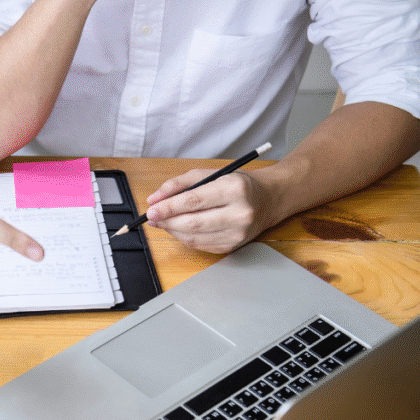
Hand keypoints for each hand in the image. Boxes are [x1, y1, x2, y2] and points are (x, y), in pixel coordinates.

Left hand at [144, 169, 273, 253]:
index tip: (151, 210)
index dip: (169, 207)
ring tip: (162, 222)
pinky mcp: (233, 246)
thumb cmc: (238, 184)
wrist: (268, 199)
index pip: (194, 201)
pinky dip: (184, 237)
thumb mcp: (211, 173)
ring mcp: (237, 233)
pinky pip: (200, 245)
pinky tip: (179, 228)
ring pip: (194, 237)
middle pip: (192, 222)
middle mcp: (239, 213)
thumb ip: (180, 184)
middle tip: (152, 218)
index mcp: (234, 189)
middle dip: (167, 221)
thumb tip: (154, 199)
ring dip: (173, 230)